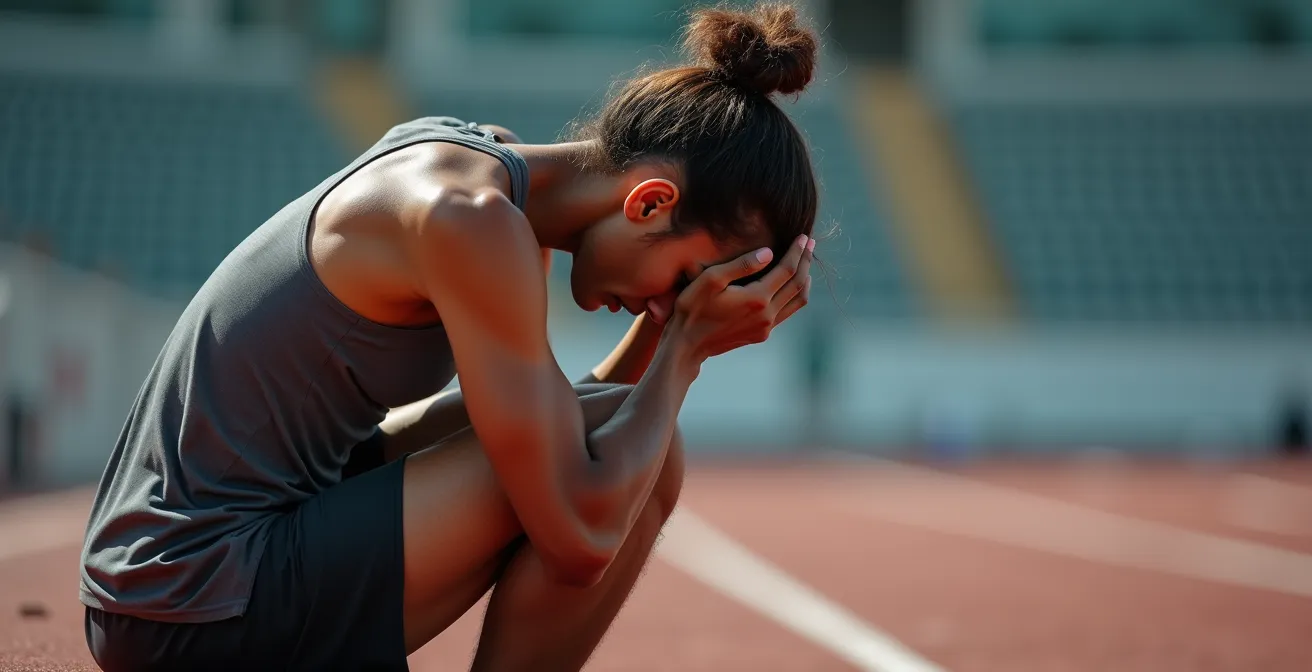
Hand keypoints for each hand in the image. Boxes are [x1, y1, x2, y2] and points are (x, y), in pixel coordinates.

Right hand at [666, 234, 812, 360]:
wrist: (686, 346)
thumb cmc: (692, 308)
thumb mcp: (710, 280)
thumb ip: (741, 265)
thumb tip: (769, 252)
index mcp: (756, 299)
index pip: (787, 270)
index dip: (797, 251)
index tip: (804, 236)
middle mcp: (767, 315)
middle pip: (797, 284)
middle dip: (805, 261)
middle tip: (811, 243)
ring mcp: (766, 328)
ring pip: (797, 301)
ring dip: (804, 279)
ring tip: (806, 263)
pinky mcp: (761, 335)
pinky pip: (787, 312)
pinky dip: (794, 295)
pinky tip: (790, 286)